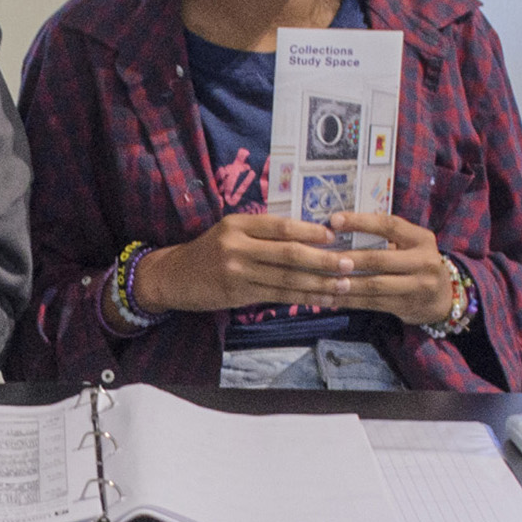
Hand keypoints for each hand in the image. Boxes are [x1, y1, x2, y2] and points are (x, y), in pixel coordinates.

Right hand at [130, 214, 348, 314]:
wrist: (173, 276)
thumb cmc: (208, 252)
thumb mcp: (229, 232)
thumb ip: (261, 233)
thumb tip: (307, 237)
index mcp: (238, 223)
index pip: (280, 226)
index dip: (309, 231)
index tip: (335, 236)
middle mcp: (236, 245)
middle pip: (287, 253)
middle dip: (322, 259)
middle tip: (348, 263)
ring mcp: (235, 271)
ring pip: (285, 278)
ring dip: (317, 283)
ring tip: (342, 285)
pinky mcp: (236, 293)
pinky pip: (275, 295)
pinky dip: (301, 298)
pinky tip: (320, 298)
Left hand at [313, 212, 455, 327]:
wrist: (443, 297)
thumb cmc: (416, 262)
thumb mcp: (410, 244)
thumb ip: (385, 237)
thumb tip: (341, 227)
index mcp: (421, 238)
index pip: (389, 225)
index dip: (361, 222)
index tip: (334, 220)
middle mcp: (423, 261)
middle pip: (379, 259)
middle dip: (348, 259)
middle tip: (322, 257)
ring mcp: (417, 286)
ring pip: (374, 285)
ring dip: (345, 283)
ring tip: (322, 280)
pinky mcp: (406, 306)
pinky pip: (372, 303)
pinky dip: (349, 300)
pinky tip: (330, 298)